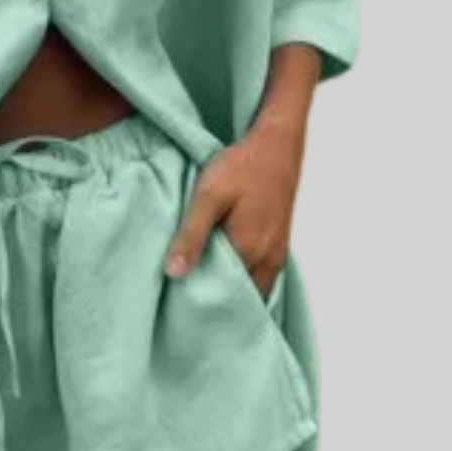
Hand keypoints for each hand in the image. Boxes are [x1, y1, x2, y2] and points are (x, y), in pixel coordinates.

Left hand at [163, 119, 304, 298]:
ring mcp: (276, 254)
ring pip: (252, 290)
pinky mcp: (278, 245)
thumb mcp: (209, 195)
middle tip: (185, 303)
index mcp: (247, 252)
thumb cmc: (242, 166)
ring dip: (230, 293)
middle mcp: (267, 261)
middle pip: (239, 299)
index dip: (198, 304)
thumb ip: (191, 235)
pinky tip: (223, 270)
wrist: (277, 145)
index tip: (175, 305)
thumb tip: (173, 273)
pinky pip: (261, 277)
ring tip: (201, 289)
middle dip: (214, 304)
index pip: (220, 297)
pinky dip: (243, 281)